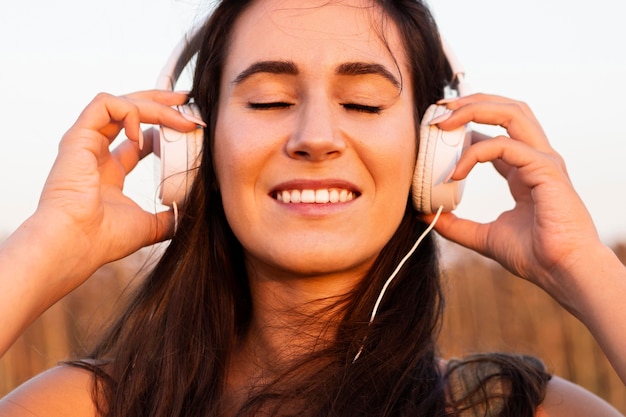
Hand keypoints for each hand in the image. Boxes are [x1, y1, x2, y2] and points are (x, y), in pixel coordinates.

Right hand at [34, 90, 200, 282]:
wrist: (76, 243)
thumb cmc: (103, 239)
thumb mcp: (148, 227)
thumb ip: (168, 219)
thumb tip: (189, 215)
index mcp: (109, 172)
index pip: (139, 139)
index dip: (164, 128)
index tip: (190, 128)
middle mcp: (96, 153)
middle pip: (130, 114)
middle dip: (161, 103)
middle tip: (187, 101)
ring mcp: (85, 143)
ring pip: (121, 104)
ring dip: (154, 105)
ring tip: (180, 117)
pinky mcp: (78, 136)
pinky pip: (105, 104)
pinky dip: (129, 111)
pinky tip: (144, 134)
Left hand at [425, 94, 602, 303]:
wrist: (562, 273)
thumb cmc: (533, 256)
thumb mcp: (482, 237)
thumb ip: (455, 225)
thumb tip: (424, 215)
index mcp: (524, 170)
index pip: (495, 133)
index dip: (466, 126)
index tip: (434, 132)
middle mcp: (536, 158)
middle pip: (506, 109)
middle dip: (471, 102)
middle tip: (438, 111)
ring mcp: (543, 160)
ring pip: (512, 113)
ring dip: (475, 109)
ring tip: (444, 121)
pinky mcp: (546, 169)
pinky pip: (506, 146)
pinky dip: (476, 153)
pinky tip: (455, 172)